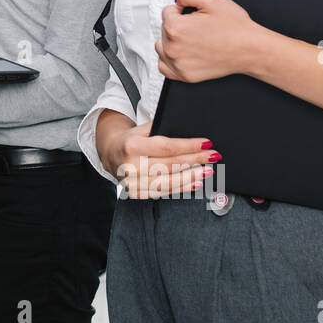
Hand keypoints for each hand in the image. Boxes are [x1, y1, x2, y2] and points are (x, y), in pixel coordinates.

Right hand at [100, 117, 216, 198]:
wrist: (110, 154)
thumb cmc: (130, 139)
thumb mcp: (141, 129)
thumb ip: (160, 128)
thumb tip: (188, 130)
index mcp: (131, 146)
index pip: (166, 147)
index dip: (188, 146)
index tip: (206, 143)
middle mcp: (131, 166)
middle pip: (170, 164)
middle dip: (195, 159)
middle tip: (213, 156)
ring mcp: (133, 183)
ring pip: (168, 181)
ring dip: (192, 176)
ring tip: (208, 170)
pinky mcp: (137, 193)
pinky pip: (163, 192)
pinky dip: (182, 188)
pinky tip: (195, 182)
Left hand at [156, 0, 265, 82]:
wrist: (250, 49)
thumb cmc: (235, 28)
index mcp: (176, 28)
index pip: (167, 11)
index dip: (182, 10)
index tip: (195, 14)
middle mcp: (173, 48)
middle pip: (163, 29)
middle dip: (178, 24)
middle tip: (198, 26)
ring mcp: (178, 64)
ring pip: (162, 46)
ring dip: (171, 41)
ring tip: (191, 38)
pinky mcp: (185, 76)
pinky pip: (165, 66)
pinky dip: (170, 60)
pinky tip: (184, 53)